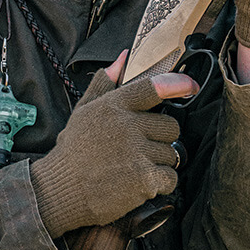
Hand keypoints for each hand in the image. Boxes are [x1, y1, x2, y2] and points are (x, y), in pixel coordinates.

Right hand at [30, 51, 195, 236]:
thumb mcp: (83, 111)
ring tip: (134, 167)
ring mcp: (136, 152)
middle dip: (161, 138)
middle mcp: (127, 126)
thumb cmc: (73, 151)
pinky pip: (170, 177)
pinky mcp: (143, 179)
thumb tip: (123, 58)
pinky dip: (160, 183)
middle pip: (171, 126)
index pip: (153, 88)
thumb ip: (104, 83)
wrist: (60, 191)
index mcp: (113, 106)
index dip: (177, 84)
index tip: (190, 86)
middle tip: (141, 148)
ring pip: (172, 153)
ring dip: (159, 163)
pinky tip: (140, 183)